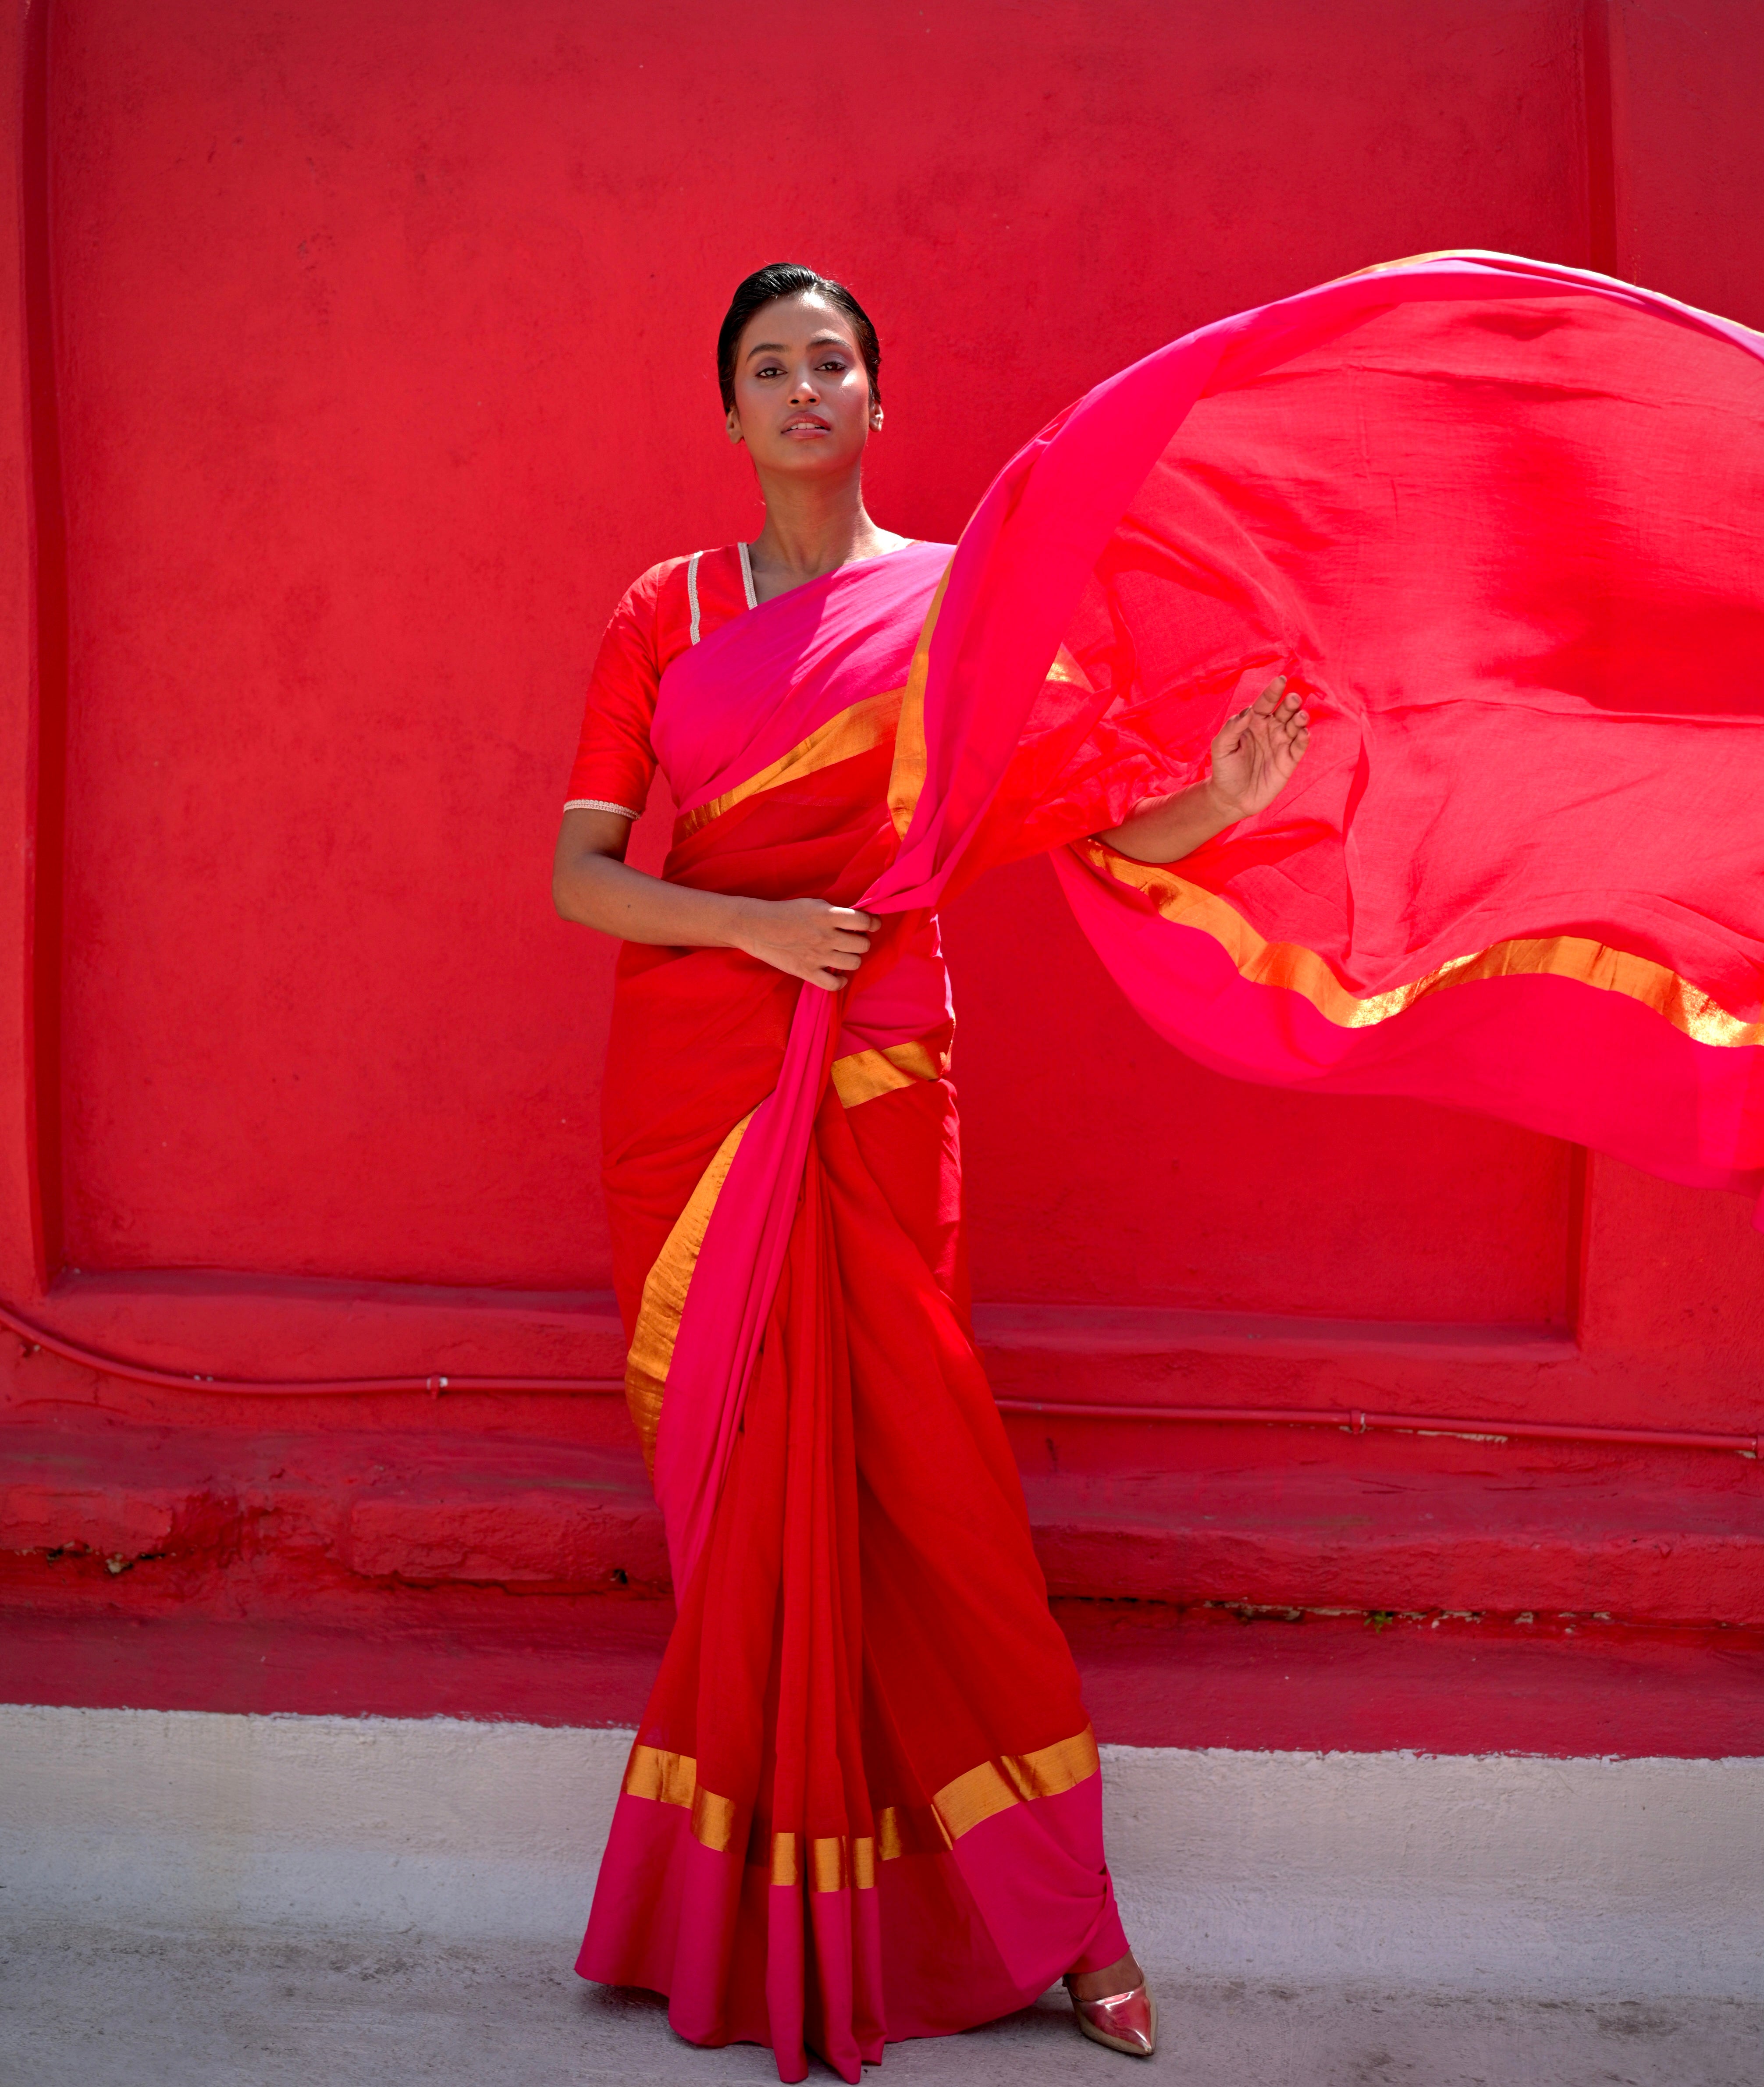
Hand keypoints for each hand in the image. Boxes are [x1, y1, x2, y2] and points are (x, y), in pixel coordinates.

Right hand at [732, 897, 879, 990]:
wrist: (756, 926)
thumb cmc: (786, 912)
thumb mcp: (813, 904)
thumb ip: (835, 913)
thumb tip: (858, 920)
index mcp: (827, 915)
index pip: (864, 921)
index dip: (873, 923)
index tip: (872, 924)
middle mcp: (826, 936)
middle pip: (863, 944)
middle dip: (861, 941)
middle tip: (853, 940)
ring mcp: (817, 956)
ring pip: (854, 963)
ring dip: (853, 959)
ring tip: (844, 955)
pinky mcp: (807, 972)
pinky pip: (834, 985)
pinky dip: (840, 982)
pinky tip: (838, 975)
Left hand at [1206, 675, 1310, 820]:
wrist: (1231, 798)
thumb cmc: (1225, 770)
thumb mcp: (1221, 748)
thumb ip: (1232, 728)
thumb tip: (1248, 712)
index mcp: (1253, 722)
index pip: (1265, 703)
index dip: (1272, 692)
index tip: (1281, 680)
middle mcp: (1270, 730)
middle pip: (1284, 712)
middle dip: (1290, 704)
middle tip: (1293, 699)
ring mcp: (1280, 744)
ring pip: (1295, 726)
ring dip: (1300, 719)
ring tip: (1301, 716)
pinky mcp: (1289, 761)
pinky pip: (1299, 747)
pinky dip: (1303, 739)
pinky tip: (1303, 733)